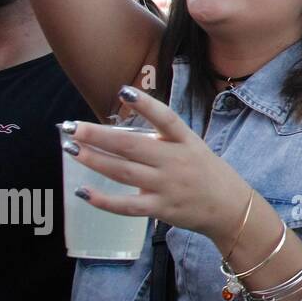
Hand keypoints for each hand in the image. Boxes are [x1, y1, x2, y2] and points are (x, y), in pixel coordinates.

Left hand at [61, 86, 252, 244]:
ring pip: (124, 172)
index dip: (146, 105)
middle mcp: (176, 161)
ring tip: (71, 149)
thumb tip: (124, 133)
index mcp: (186, 142)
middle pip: (132, 146)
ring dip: (94, 160)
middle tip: (71, 127)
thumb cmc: (208, 174)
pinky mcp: (161, 209)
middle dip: (98, 135)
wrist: (230, 209)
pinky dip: (103, 200)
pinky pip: (127, 205)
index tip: (123, 91)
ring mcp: (167, 186)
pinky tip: (82, 191)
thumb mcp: (194, 148)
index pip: (166, 118)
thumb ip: (164, 140)